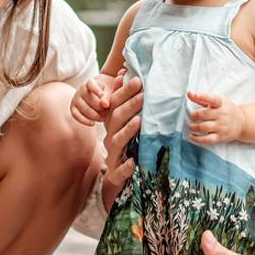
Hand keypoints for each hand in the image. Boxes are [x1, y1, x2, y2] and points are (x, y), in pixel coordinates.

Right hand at [70, 77, 111, 125]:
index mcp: (91, 83)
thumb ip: (107, 98)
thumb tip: (104, 104)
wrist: (101, 103)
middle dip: (99, 107)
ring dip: (94, 115)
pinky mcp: (73, 109)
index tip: (102, 94)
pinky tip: (93, 123)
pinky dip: (84, 121)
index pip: (91, 84)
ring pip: (83, 108)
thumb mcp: (109, 95)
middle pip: (89, 99)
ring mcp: (76, 99)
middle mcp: (81, 89)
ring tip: (103, 117)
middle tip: (106, 111)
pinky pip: (76, 115)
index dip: (96, 89)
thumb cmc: (107, 97)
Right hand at [102, 71, 142, 208]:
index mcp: (113, 126)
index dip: (125, 92)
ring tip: (139, 121)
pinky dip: (126, 167)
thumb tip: (123, 73)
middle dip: (130, 105)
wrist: (118, 180)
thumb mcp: (128, 125)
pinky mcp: (116, 175)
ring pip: (116, 142)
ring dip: (128, 131)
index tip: (138, 80)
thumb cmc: (127, 148)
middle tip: (144, 94)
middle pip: (116, 119)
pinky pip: (119, 171)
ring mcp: (112, 157)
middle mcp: (110, 138)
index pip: (116, 105)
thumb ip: (126, 102)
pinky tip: (134, 162)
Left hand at [187, 92, 245, 143]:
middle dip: (194, 115)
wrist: (242, 122)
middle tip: (191, 116)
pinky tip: (191, 137)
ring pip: (204, 127)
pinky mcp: (220, 137)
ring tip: (191, 126)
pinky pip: (207, 140)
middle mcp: (222, 115)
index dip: (203, 97)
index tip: (195, 95)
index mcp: (221, 104)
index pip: (212, 99)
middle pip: (204, 114)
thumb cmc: (226, 110)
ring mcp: (221, 126)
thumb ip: (202, 99)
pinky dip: (197, 139)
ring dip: (193, 127)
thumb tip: (189, 94)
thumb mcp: (218, 101)